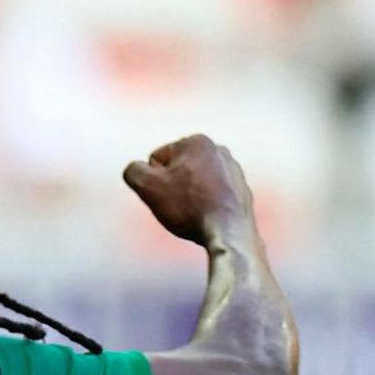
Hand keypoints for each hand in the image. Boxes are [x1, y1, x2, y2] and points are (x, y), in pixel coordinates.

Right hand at [122, 135, 254, 246]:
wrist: (229, 232)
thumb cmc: (190, 208)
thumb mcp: (147, 188)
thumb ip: (133, 171)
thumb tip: (136, 169)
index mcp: (196, 141)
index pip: (156, 160)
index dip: (154, 182)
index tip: (168, 195)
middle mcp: (218, 150)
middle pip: (177, 170)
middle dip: (173, 187)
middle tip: (180, 206)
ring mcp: (233, 170)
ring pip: (194, 183)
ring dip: (189, 196)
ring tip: (194, 212)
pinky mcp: (241, 189)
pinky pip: (212, 195)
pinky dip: (206, 205)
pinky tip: (208, 217)